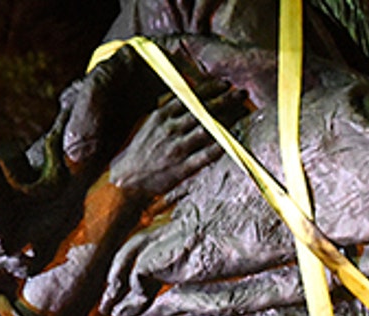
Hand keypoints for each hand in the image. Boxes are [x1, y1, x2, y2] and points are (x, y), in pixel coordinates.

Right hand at [107, 80, 248, 200]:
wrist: (125, 179)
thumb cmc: (140, 151)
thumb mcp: (149, 125)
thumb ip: (168, 111)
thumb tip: (189, 97)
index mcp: (161, 117)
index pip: (190, 97)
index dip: (210, 88)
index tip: (225, 84)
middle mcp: (170, 130)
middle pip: (203, 110)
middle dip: (226, 99)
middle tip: (241, 94)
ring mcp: (177, 149)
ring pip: (208, 129)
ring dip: (228, 118)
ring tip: (242, 110)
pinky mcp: (182, 168)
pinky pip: (207, 155)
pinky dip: (222, 145)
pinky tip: (234, 138)